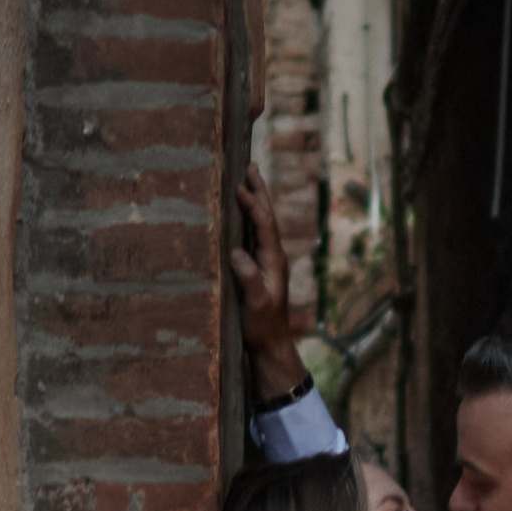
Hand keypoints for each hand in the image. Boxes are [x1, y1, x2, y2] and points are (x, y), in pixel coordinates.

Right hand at [230, 163, 306, 399]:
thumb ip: (249, 279)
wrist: (271, 344)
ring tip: (247, 180)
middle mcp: (273, 256)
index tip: (240, 185)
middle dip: (259, 191)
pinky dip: (248, 218)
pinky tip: (240, 214)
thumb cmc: (263, 326)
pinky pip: (254, 235)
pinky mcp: (258, 269)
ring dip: (255, 201)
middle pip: (267, 216)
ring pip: (261, 224)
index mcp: (274, 260)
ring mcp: (267, 262)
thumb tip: (237, 253)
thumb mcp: (256, 304)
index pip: (264, 224)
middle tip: (251, 166)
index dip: (253, 204)